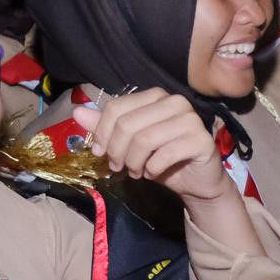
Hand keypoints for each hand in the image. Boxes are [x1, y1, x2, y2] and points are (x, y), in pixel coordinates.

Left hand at [86, 87, 236, 210]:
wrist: (197, 183)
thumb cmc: (162, 160)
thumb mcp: (129, 144)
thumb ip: (106, 127)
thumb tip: (77, 112)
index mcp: (156, 96)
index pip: (117, 107)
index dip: (102, 132)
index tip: (99, 153)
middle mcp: (175, 102)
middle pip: (128, 124)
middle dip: (117, 151)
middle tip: (117, 167)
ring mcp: (190, 119)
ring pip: (145, 139)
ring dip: (134, 162)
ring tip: (135, 173)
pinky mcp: (201, 140)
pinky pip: (165, 154)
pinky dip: (153, 169)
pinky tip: (153, 173)